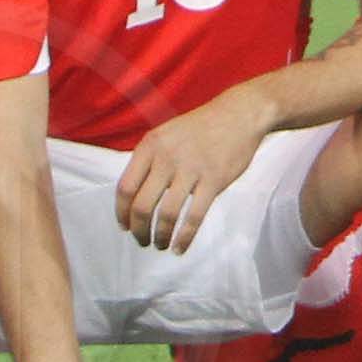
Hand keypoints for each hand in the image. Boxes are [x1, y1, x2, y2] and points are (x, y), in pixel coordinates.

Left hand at [113, 88, 271, 253]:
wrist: (240, 114)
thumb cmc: (201, 127)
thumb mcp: (166, 134)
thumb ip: (150, 160)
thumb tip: (135, 195)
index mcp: (150, 145)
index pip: (125, 187)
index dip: (121, 213)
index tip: (125, 227)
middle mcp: (166, 157)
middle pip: (142, 205)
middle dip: (139, 230)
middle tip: (142, 241)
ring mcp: (191, 169)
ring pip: (166, 214)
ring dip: (160, 236)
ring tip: (160, 245)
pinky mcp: (213, 180)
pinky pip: (194, 216)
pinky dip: (184, 237)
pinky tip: (180, 247)